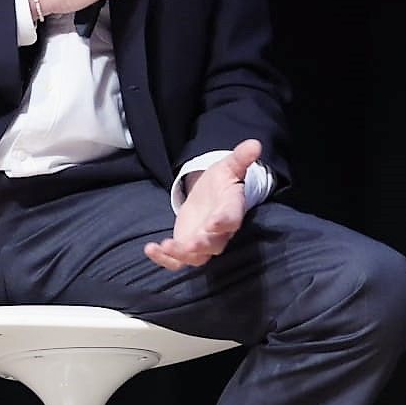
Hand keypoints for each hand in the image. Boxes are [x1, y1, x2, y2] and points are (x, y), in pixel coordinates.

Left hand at [145, 140, 262, 270]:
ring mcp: (202, 242)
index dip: (224, 222)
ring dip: (181, 255)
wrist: (211, 195)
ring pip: (196, 257)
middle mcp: (219, 231)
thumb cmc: (222, 181)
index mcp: (231, 210)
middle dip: (202, 245)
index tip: (215, 223)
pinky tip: (150, 249)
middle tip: (190, 244)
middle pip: (214, 244)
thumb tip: (255, 144)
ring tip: (165, 246)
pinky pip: (178, 260)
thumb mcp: (229, 166)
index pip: (231, 219)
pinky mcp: (187, 248)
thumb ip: (241, 157)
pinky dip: (164, 259)